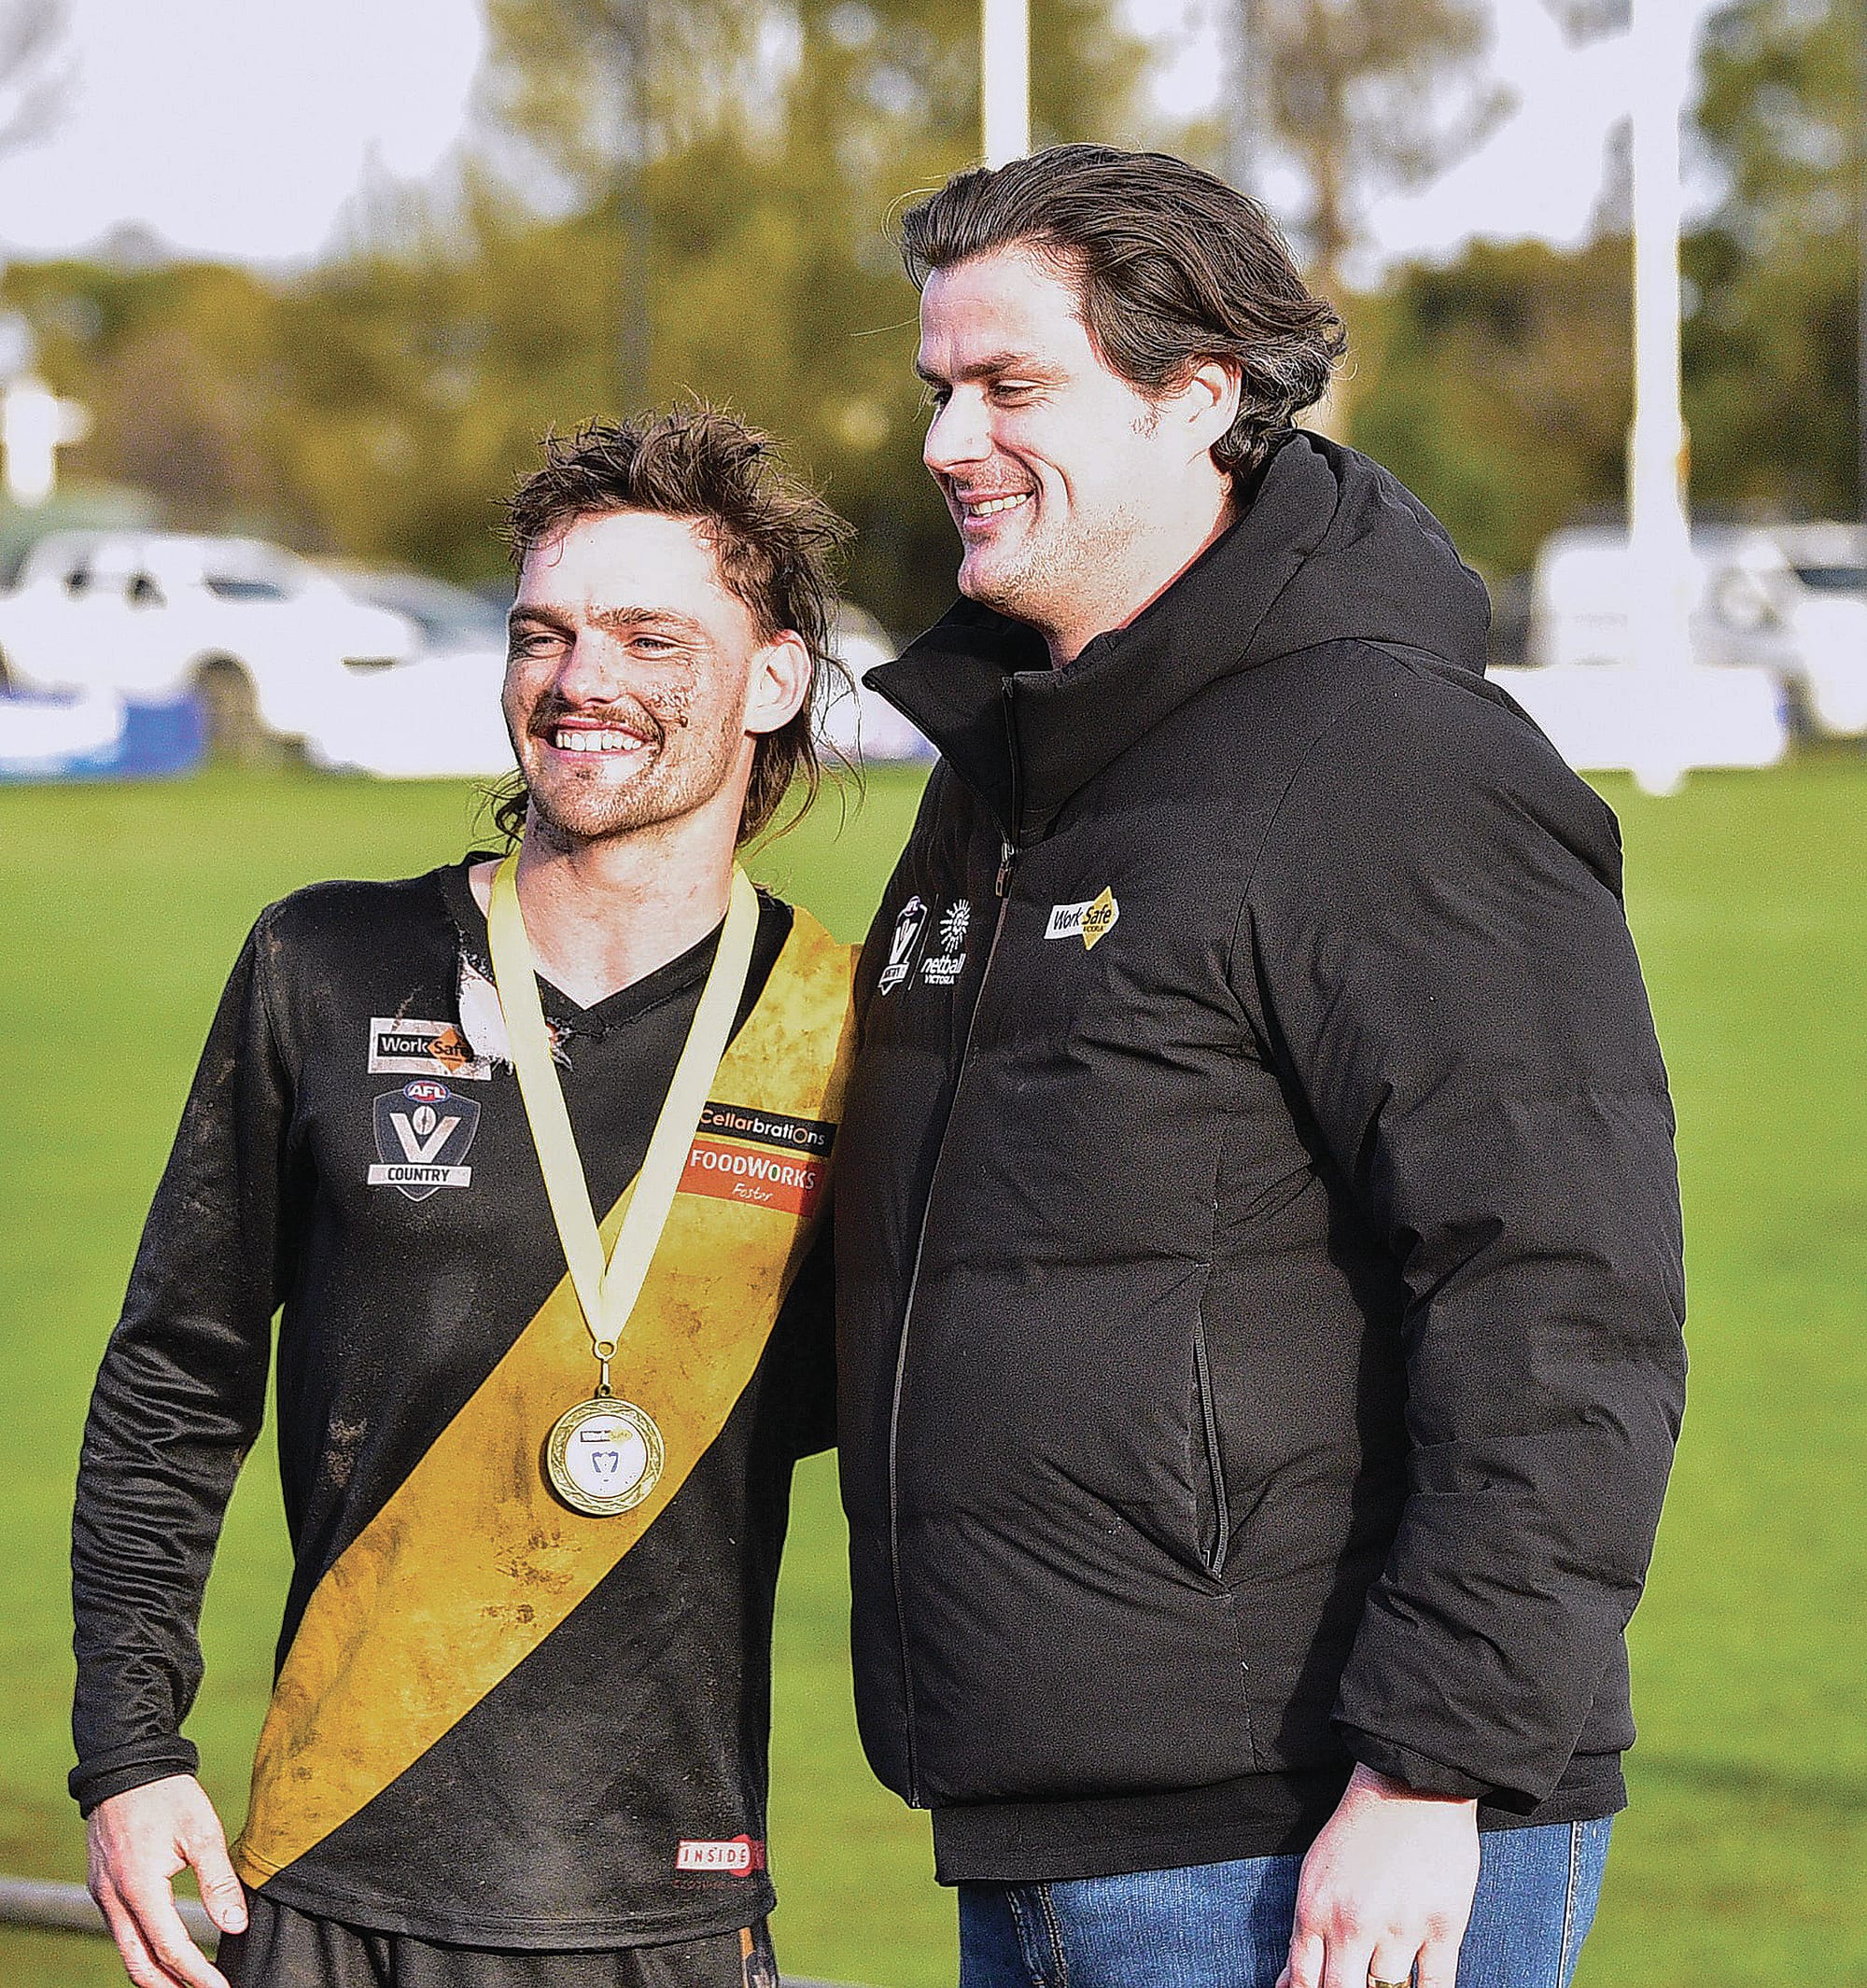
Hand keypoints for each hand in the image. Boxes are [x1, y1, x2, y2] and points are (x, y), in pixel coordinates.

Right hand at [87, 1774, 246, 1987]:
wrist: (127, 1765)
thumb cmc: (168, 1794)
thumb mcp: (202, 1832)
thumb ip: (218, 1882)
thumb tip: (235, 1925)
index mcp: (139, 1887)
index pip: (170, 1948)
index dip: (196, 1974)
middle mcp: (114, 1898)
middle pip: (139, 1964)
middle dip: (171, 1986)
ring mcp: (103, 1894)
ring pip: (126, 1951)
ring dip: (155, 1973)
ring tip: (187, 1982)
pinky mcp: (102, 1887)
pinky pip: (121, 1931)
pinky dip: (143, 1949)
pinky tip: (165, 1950)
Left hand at [1277, 1764, 1479, 1987]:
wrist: (1409, 1784)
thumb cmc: (1358, 1831)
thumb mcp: (1316, 1875)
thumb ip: (1303, 1936)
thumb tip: (1285, 1986)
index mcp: (1315, 1909)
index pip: (1304, 1983)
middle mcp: (1353, 1924)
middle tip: (1355, 1984)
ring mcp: (1400, 1928)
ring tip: (1384, 1977)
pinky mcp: (1443, 1927)